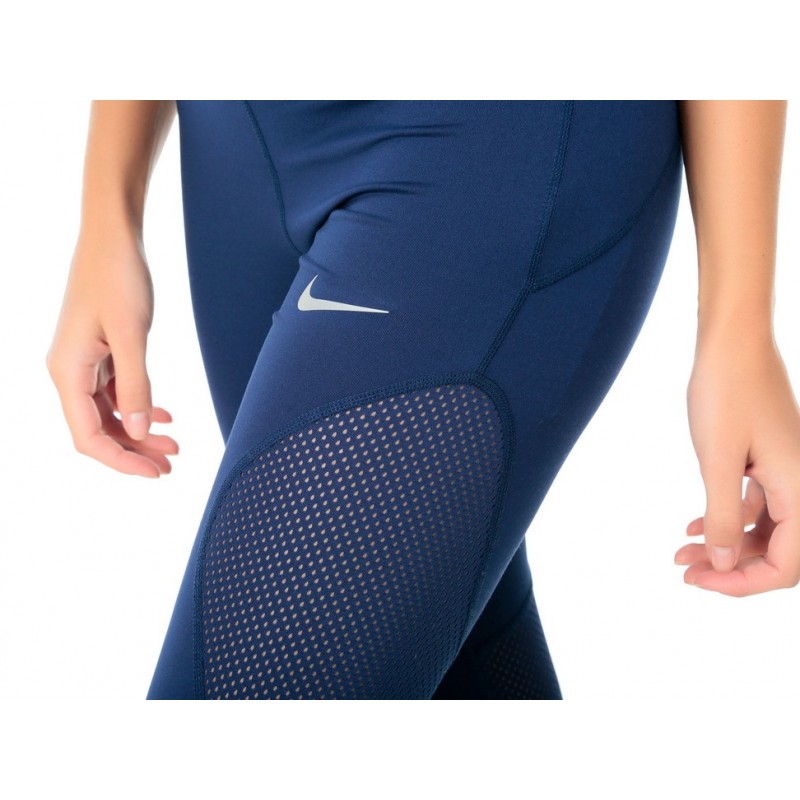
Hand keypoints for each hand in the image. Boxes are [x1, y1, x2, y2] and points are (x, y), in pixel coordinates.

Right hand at [46, 232, 178, 477]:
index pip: (88, 435)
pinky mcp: (99, 351)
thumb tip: (136, 432)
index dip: (121, 460)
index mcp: (67, 371)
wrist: (114, 237)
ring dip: (139, 431)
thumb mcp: (132, 335)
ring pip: (110, 412)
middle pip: (98, 428)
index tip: (155, 472)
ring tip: (174, 445)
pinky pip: (115, 391)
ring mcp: (83, 362)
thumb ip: (135, 385)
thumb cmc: (118, 277)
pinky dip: (138, 405)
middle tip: (171, 464)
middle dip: (134, 450)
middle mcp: (69, 371)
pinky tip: (164, 415)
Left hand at [674, 336, 799, 594]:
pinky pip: (758, 504)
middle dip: (731, 567)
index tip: (699, 581)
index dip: (743, 584)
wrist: (732, 343)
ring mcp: (789, 472)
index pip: (787, 566)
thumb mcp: (718, 461)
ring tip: (682, 553)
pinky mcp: (772, 460)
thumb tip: (727, 565)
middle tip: (684, 570)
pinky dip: (728, 518)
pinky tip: (694, 525)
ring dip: (726, 544)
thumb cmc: (725, 393)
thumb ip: (725, 516)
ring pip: (765, 529)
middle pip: (778, 551)